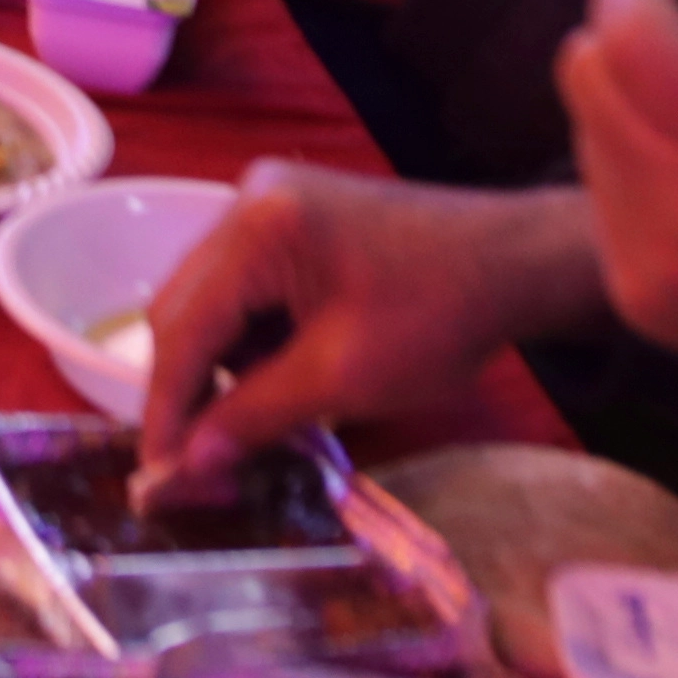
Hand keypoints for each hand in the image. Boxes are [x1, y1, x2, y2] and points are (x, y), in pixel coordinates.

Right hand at [136, 161, 615, 496]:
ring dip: (221, 366)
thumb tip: (186, 466)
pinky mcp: (291, 217)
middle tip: (197, 464)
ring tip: (250, 427)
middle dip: (189, 388)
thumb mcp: (342, 378)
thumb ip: (253, 417)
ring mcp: (268, 202)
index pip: (182, 327)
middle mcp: (246, 199)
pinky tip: (279, 381)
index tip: (159, 478)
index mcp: (256, 227)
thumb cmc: (440, 317)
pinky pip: (244, 287)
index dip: (166, 409)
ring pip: (212, 301)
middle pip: (185, 307)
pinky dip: (252, 340)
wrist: (518, 263)